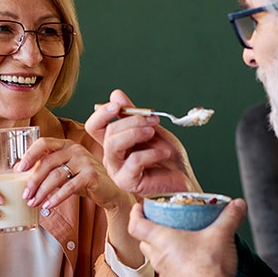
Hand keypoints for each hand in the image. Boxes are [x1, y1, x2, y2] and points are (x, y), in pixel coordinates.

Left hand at [14, 137, 131, 213]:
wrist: (109, 191)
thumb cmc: (84, 180)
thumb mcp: (65, 171)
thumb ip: (48, 169)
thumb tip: (20, 172)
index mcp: (66, 145)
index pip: (44, 143)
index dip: (30, 154)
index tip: (19, 169)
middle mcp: (75, 149)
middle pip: (47, 162)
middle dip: (33, 180)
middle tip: (25, 195)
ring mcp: (85, 161)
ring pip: (56, 176)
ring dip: (42, 192)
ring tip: (34, 203)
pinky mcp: (91, 175)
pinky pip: (69, 187)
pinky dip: (56, 198)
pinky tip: (48, 205)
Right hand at [86, 89, 200, 195]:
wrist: (182, 178)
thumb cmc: (167, 156)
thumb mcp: (152, 128)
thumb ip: (133, 114)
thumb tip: (116, 95)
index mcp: (114, 142)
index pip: (94, 126)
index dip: (102, 113)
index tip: (119, 105)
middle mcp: (111, 156)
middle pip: (108, 132)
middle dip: (132, 121)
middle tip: (153, 120)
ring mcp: (117, 170)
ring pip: (113, 145)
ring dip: (135, 133)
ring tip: (153, 133)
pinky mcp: (127, 182)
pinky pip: (133, 161)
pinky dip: (151, 153)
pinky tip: (164, 152)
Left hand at [127, 198, 247, 276]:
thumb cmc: (210, 269)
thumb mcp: (222, 235)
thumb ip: (230, 217)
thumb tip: (238, 204)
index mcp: (163, 241)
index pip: (136, 225)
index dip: (135, 214)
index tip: (139, 207)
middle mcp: (159, 259)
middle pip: (144, 243)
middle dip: (149, 232)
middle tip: (161, 224)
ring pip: (155, 260)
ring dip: (162, 251)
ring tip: (179, 244)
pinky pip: (168, 275)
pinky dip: (174, 267)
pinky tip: (189, 266)